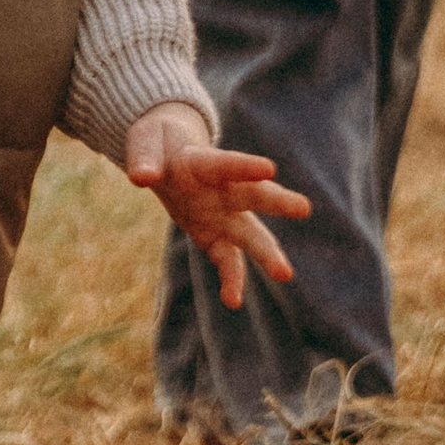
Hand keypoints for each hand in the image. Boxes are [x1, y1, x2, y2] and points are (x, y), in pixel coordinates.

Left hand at [123, 101, 311, 311]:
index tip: (269, 169)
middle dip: (276, 202)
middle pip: (253, 195)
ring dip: (265, 253)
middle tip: (303, 207)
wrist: (167, 155)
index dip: (245, 166)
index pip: (226, 163)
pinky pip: (226, 259)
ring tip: (285, 273)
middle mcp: (223, 189)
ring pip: (249, 234)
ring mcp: (223, 214)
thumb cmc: (157, 144)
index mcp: (204, 162)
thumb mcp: (144, 143)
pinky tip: (233, 301)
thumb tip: (141, 177)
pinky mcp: (215, 236)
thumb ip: (143, 158)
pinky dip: (231, 279)